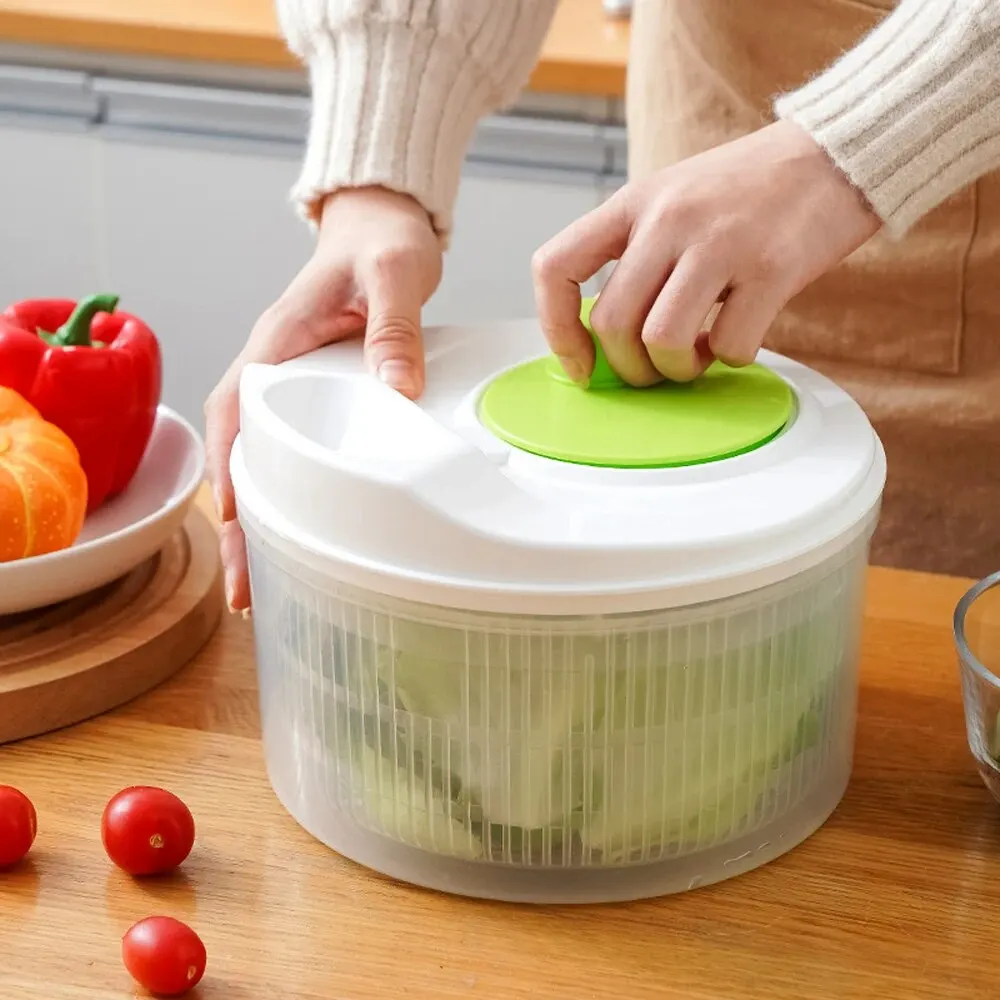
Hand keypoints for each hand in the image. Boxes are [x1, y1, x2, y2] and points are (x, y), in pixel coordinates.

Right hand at [205, 186, 442, 611]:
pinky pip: (287, 451)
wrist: (380, 226)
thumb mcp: (394, 275)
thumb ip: (394, 327)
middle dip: (236, 522)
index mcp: (276, 343)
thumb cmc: (378, 244)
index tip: (236, 524)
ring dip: (255, 520)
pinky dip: (283, 496)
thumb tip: (396, 387)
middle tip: (244, 588)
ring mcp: (289, 386)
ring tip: (261, 585)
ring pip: (256, 460)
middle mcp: (271, 369)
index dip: (233, 472)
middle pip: (238, 455)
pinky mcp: (312, 396)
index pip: (236, 415)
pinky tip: (296, 534)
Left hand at [532, 121, 880, 385]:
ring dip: (677, 368)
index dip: (557, 330)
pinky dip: (730, 358)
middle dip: (630, 368)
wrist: (836, 153)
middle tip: (656, 367)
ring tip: (699, 353)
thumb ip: (636, 257)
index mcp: (634, 202)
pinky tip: (738, 335)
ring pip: (663, 341)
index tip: (581, 364)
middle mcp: (668, 219)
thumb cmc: (748, 190)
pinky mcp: (772, 267)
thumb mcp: (673, 200)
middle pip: (612, 324)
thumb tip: (607, 341)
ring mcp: (720, 242)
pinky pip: (729, 346)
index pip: (556, 267)